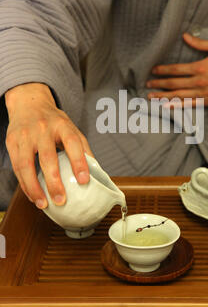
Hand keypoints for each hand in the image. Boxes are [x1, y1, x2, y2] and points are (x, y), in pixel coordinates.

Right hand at [5, 83, 93, 208]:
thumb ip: (82, 147)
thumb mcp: (71, 127)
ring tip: (43, 204)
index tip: (84, 181)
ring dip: (34, 187)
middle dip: (54, 181)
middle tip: (62, 200)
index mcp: (62, 124)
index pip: (72, 143)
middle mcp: (42, 129)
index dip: (79, 162)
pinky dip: (24, 184)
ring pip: (26, 165)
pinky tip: (32, 196)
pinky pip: (16, 167)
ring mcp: (25, 135)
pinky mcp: (12, 142)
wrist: (29, 102)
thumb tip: (96, 172)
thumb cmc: (53, 121)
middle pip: (47, 157)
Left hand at [146, 33, 207, 105]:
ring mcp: (203, 94)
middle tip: (147, 84)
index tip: (153, 70)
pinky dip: (176, 106)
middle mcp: (199, 83)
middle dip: (159, 84)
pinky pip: (189, 105)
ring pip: (178, 96)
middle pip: (174, 84)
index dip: (162, 70)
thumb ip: (199, 43)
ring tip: (151, 97)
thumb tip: (185, 36)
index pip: (176, 70)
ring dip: (163, 97)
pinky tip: (166, 106)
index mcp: (200, 68)